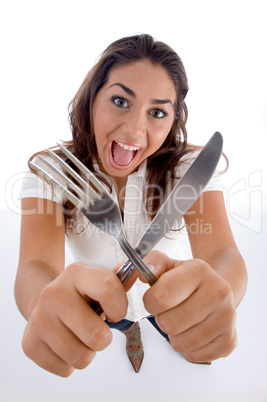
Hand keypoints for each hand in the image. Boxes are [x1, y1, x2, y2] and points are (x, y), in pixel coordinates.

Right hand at [22, 262, 127, 376]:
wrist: (41, 298)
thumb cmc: (79, 294)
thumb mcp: (97, 280)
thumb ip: (119, 280)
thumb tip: (137, 273)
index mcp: (75, 273)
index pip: (108, 289)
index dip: (119, 308)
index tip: (115, 313)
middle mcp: (53, 293)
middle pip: (97, 335)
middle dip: (103, 338)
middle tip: (95, 329)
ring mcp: (39, 319)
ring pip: (81, 357)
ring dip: (86, 352)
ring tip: (79, 336)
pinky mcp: (30, 343)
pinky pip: (65, 369)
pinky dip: (69, 362)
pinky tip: (64, 343)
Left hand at [142, 251, 237, 362]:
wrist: (218, 289)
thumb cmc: (188, 280)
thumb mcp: (169, 266)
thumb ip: (153, 263)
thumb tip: (144, 273)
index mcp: (199, 270)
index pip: (160, 298)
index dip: (150, 302)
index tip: (155, 299)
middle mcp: (218, 292)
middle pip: (168, 324)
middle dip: (162, 320)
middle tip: (170, 310)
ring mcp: (227, 317)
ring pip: (180, 343)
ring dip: (175, 335)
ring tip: (182, 321)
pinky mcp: (229, 340)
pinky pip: (194, 355)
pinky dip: (188, 348)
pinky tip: (193, 331)